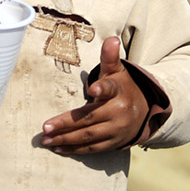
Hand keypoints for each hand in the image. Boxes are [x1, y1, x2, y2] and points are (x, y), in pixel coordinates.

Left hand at [40, 36, 146, 154]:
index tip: (93, 88)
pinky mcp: (113, 143)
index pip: (109, 88)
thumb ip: (109, 57)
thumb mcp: (117, 70)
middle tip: (45, 128)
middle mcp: (118, 112)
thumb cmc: (122, 86)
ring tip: (46, 140)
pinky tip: (58, 148)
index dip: (101, 88)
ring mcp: (117, 130)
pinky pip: (93, 148)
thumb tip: (112, 39)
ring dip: (66, 140)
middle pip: (90, 118)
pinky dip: (75, 150)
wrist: (144, 110)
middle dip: (66, 124)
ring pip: (89, 136)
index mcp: (118, 91)